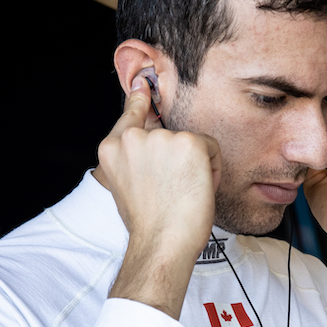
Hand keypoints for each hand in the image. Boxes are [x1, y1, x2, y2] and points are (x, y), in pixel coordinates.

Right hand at [97, 79, 221, 318]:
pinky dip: (213, 171)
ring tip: (183, 194)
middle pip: (170, 134)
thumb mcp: (129, 187)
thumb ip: (135, 161)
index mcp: (112, 149)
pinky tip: (198, 189)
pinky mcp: (188, 143)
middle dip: (178, 159)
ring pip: (192, 144)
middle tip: (173, 190)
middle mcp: (133, 139)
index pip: (131, 112)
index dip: (140, 98)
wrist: (162, 243)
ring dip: (196, 167)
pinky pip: (212, 150)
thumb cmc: (150, 226)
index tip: (144, 83)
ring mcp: (161, 138)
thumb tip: (155, 149)